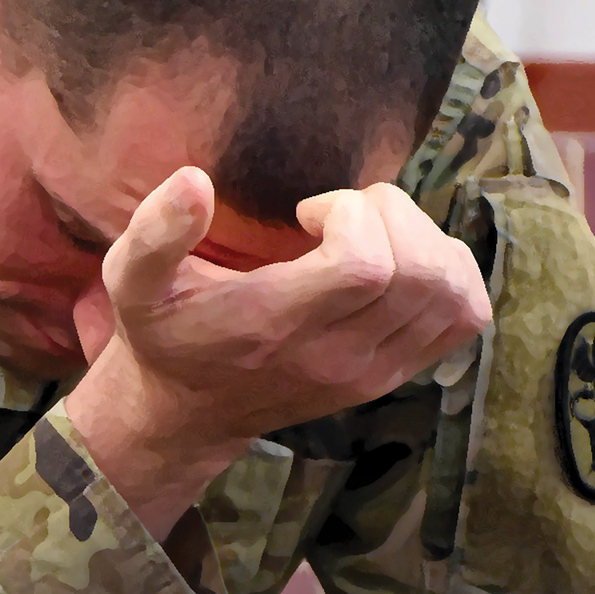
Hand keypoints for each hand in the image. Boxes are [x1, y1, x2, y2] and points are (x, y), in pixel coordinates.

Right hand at [66, 167, 490, 538]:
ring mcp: (371, 372)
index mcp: (275, 326)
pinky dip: (450, 275)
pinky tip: (399, 262)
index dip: (352, 215)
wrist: (185, 412)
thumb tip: (195, 181)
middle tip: (341, 214)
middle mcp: (335, 357)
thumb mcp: (132, 280)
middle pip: (421, 272)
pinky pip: (463, 317)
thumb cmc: (163, 333)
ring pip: (450, 292)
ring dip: (423, 239)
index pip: (366, 266)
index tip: (309, 211)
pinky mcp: (391, 376)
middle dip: (391, 214)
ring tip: (369, 234)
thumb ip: (154, 232)